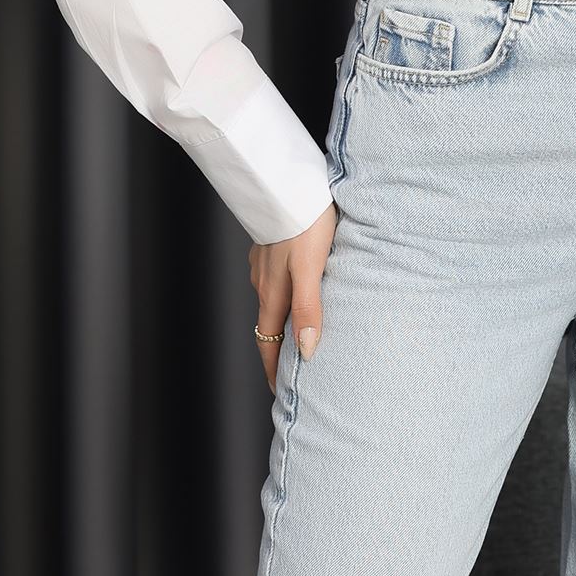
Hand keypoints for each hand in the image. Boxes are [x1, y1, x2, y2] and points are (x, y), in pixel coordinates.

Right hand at [249, 203, 338, 392]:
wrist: (289, 182)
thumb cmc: (306, 223)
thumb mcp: (311, 269)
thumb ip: (309, 309)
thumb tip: (307, 351)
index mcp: (273, 293)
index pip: (270, 343)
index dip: (274, 370)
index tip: (281, 393)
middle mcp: (264, 282)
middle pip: (270, 326)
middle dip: (278, 353)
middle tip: (291, 374)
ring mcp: (264, 264)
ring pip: (272, 302)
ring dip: (282, 323)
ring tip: (299, 336)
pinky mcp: (271, 247)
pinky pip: (275, 280)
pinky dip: (284, 296)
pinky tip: (298, 291)